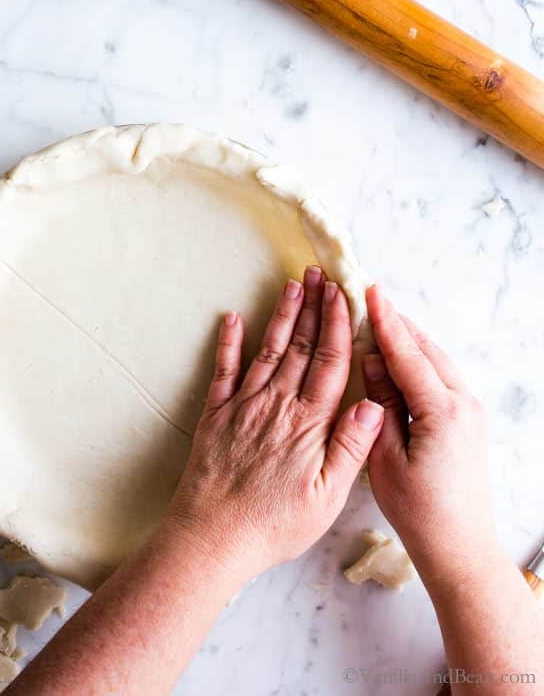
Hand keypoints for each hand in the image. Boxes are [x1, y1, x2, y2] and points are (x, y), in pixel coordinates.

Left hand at [163, 266, 383, 585]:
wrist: (212, 536)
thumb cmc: (274, 524)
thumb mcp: (327, 497)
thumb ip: (350, 447)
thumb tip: (374, 404)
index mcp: (309, 423)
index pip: (330, 362)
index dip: (337, 324)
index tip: (343, 294)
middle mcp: (277, 404)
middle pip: (302, 346)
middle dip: (313, 307)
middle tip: (319, 273)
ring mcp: (244, 405)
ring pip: (268, 349)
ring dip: (282, 315)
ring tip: (292, 284)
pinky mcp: (216, 414)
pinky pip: (223, 369)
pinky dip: (228, 341)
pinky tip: (231, 318)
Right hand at [362, 285, 499, 585]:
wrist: (461, 548)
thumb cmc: (419, 512)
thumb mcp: (385, 459)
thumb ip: (379, 405)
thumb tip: (371, 361)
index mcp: (442, 412)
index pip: (407, 354)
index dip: (385, 322)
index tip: (368, 292)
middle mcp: (463, 404)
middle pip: (427, 349)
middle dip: (398, 323)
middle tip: (368, 298)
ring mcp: (471, 411)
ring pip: (437, 360)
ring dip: (410, 340)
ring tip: (380, 320)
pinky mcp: (470, 421)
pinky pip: (443, 377)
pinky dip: (420, 360)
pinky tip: (401, 357)